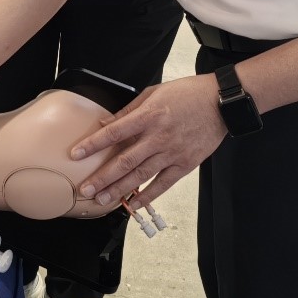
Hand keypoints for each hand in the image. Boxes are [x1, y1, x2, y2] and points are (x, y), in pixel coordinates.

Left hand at [71, 75, 226, 209]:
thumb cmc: (187, 93)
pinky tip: (133, 204)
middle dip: (102, 177)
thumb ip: (129, 111)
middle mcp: (158, 136)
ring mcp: (172, 153)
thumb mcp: (154, 93)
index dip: (93, 144)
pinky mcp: (185, 164)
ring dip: (119, 190)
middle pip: (125, 161)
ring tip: (102, 200)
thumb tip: (106, 123)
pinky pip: (163, 184)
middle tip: (85, 189)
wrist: (220, 102)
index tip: (76, 154)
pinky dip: (148, 196)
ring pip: (141, 176)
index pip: (114, 132)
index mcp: (148, 116)